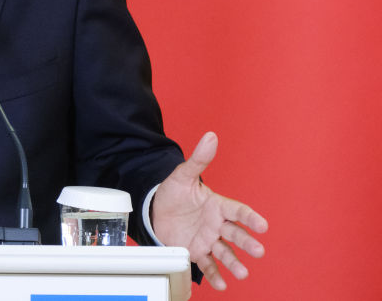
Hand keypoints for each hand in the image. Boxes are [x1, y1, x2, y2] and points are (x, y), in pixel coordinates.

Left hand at [151, 131, 267, 290]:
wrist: (157, 209)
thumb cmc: (174, 192)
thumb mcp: (183, 175)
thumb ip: (198, 159)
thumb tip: (211, 136)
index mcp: (218, 205)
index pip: (238, 211)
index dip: (250, 218)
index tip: (262, 225)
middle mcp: (216, 225)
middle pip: (235, 234)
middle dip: (247, 242)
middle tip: (258, 251)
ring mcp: (208, 240)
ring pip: (224, 252)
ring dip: (234, 263)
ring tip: (242, 273)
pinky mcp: (196, 252)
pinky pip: (207, 265)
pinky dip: (214, 275)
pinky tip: (221, 284)